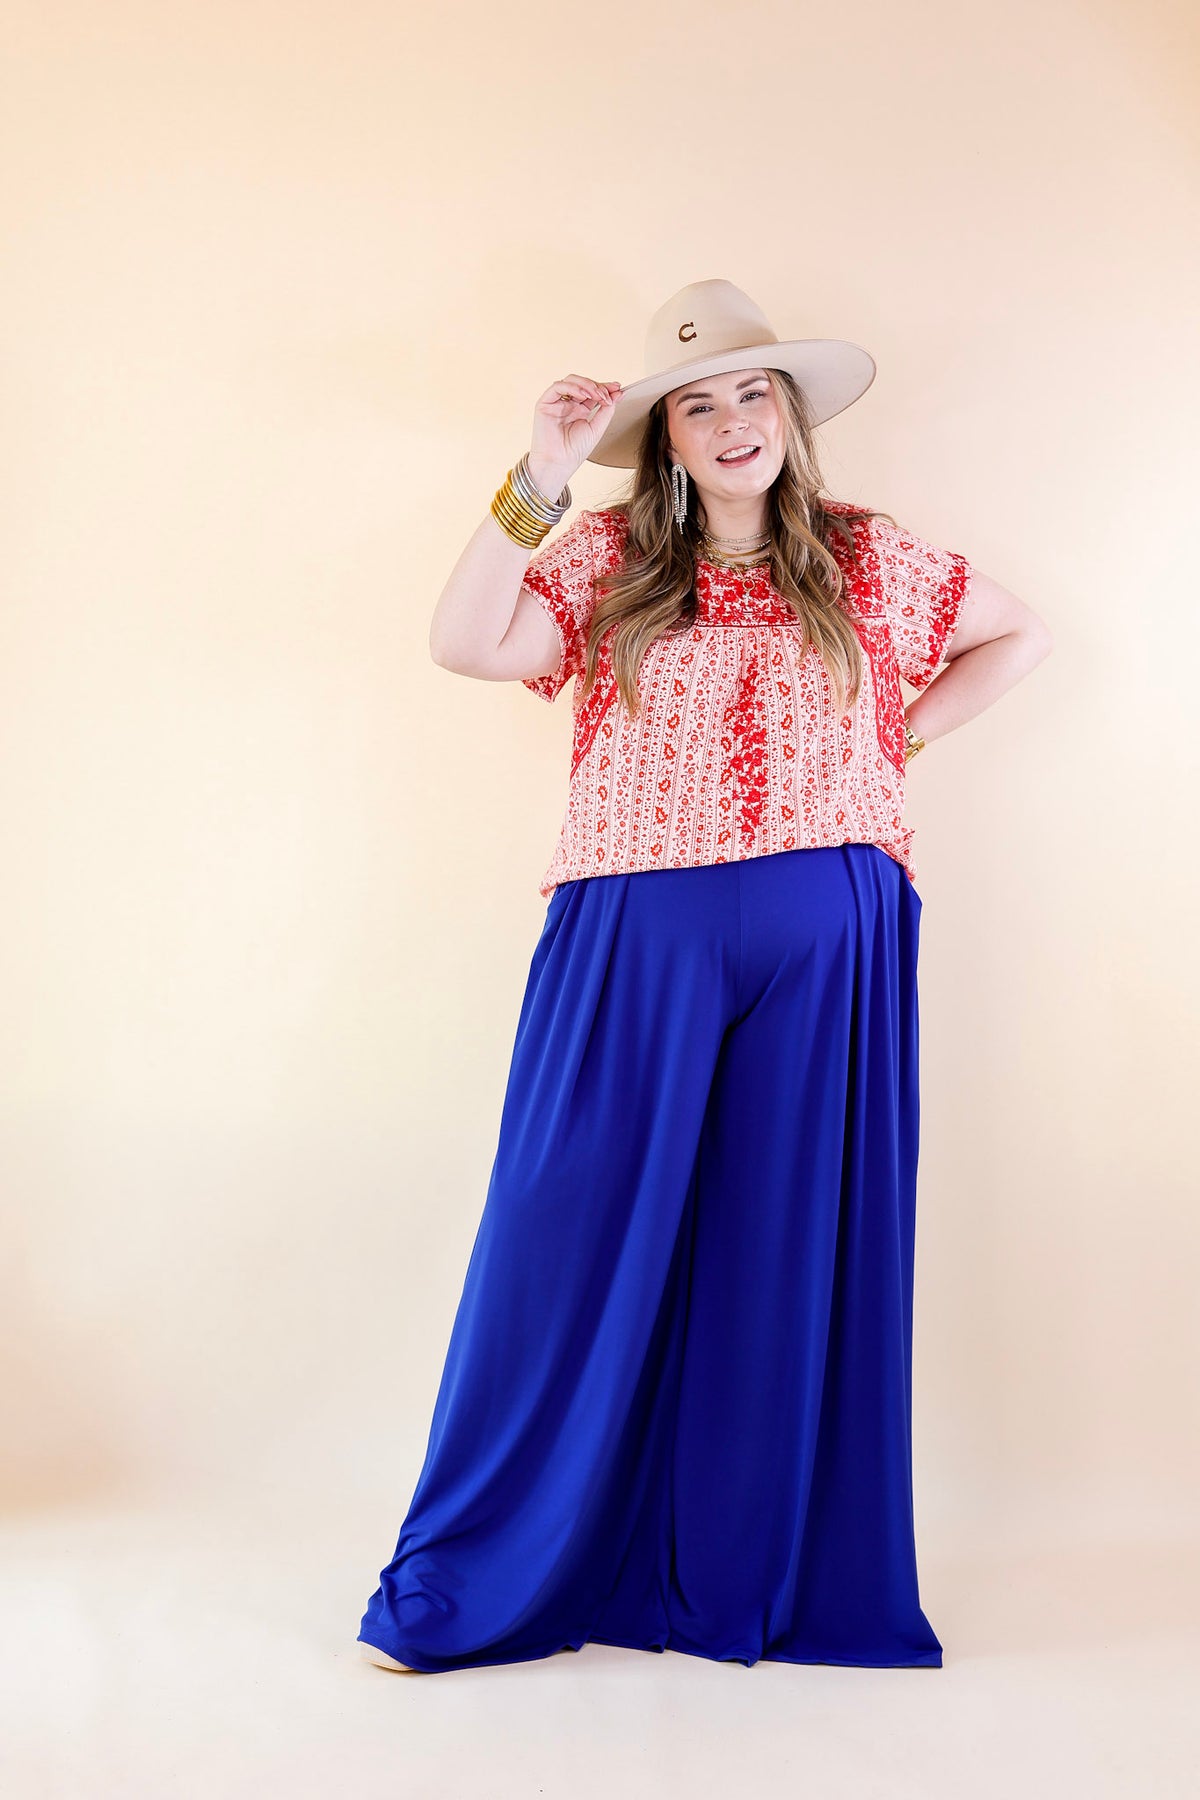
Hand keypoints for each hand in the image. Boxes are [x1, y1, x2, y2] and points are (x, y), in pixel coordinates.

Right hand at [528, 374, 622, 493]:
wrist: (558, 463)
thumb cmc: (574, 451)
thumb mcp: (597, 428)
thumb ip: (606, 410)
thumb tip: (617, 393)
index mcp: (579, 410)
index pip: (592, 392)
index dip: (605, 387)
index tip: (618, 388)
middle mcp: (568, 404)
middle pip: (583, 384)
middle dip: (598, 386)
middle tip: (608, 394)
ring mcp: (556, 403)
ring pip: (571, 381)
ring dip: (587, 385)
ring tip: (598, 395)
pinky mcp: (545, 403)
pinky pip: (558, 386)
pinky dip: (572, 387)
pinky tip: (584, 395)